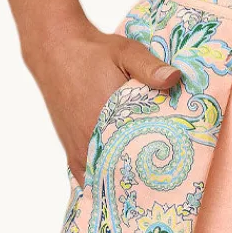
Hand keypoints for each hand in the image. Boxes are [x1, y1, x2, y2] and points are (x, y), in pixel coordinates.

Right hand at [23, 17, 180, 183]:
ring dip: (123, 179)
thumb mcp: (127, 53)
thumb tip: (175, 78)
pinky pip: (86, 175)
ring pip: (104, 177)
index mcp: (108, 120)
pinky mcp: (70, 147)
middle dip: (144, 176)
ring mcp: (79, 146)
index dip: (158, 166)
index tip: (175, 169)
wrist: (56, 50)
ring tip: (146, 182)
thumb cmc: (95, 52)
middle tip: (165, 179)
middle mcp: (90, 139)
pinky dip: (102, 179)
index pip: (139, 156)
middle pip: (123, 171)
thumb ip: (150, 67)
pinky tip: (118, 180)